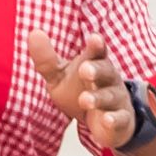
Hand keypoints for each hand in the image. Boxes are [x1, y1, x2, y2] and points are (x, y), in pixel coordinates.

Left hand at [25, 32, 140, 153]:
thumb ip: (47, 59)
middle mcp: (108, 79)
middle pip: (105, 71)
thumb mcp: (59, 76)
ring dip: (98, 98)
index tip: (94, 38)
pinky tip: (107, 120)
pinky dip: (114, 120)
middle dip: (96, 70)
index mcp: (95, 63)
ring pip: (109, 96)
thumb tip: (34, 33)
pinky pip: (120, 119)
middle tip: (84, 70)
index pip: (97, 52)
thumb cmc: (79, 91)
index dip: (96, 46)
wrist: (105, 122)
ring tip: (85, 100)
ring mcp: (116, 99)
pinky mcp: (121, 120)